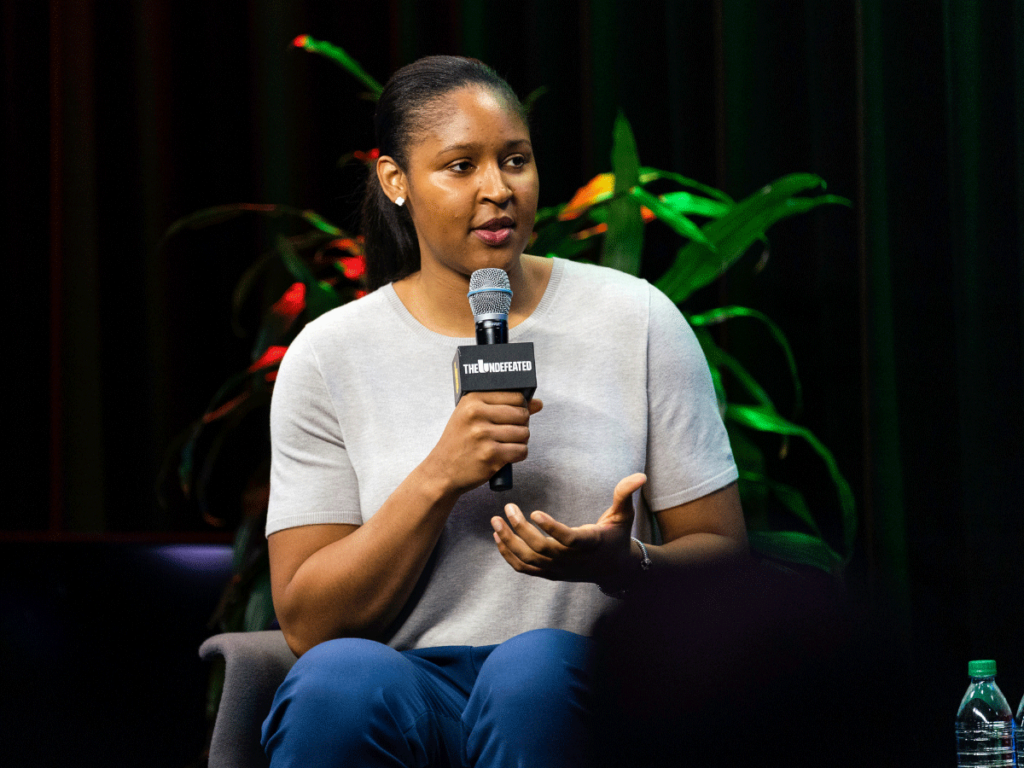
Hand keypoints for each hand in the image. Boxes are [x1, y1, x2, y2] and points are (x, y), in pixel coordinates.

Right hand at [422, 392, 542, 495]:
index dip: (520, 407)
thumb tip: (537, 403)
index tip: (513, 416)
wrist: (442, 471)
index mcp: (473, 400)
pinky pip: (521, 451)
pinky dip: (518, 455)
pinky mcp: (491, 455)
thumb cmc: (459, 442)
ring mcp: (483, 435)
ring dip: (520, 441)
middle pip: (522, 414)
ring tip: (505, 444)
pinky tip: (505, 456)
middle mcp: (477, 415)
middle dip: (521, 425)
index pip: (515, 396)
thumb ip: (504, 406)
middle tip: (508, 433)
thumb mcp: (473, 417)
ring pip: (524, 433)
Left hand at [490, 473, 646, 583]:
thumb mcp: (624, 514)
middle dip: (520, 530)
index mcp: (589, 544)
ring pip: (528, 560)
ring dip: (509, 541)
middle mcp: (571, 560)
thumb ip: (625, 494)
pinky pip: (524, 568)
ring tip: (495, 521)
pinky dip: (508, 555)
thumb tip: (640, 475)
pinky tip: (498, 538)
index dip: (552, 528)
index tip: (535, 513)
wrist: (614, 569)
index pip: (568, 540)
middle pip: (541, 549)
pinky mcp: (549, 574)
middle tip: (507, 509)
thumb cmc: (616, 536)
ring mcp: (558, 569)